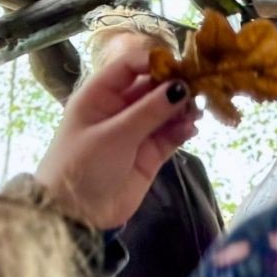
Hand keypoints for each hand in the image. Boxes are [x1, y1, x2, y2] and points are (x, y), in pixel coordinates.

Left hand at [35, 46, 197, 229]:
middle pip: (152, 87)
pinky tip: (192, 129)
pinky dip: (183, 130)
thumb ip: (150, 110)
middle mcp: (119, 109)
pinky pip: (171, 135)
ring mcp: (136, 132)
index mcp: (99, 95)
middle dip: (176, 86)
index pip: (130, 66)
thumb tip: (181, 85)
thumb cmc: (83, 165)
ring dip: (183, 109)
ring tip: (197, 112)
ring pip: (166, 111)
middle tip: (201, 88)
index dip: (155, 62)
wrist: (75, 214)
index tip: (182, 66)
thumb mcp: (115, 134)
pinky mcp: (149, 154)